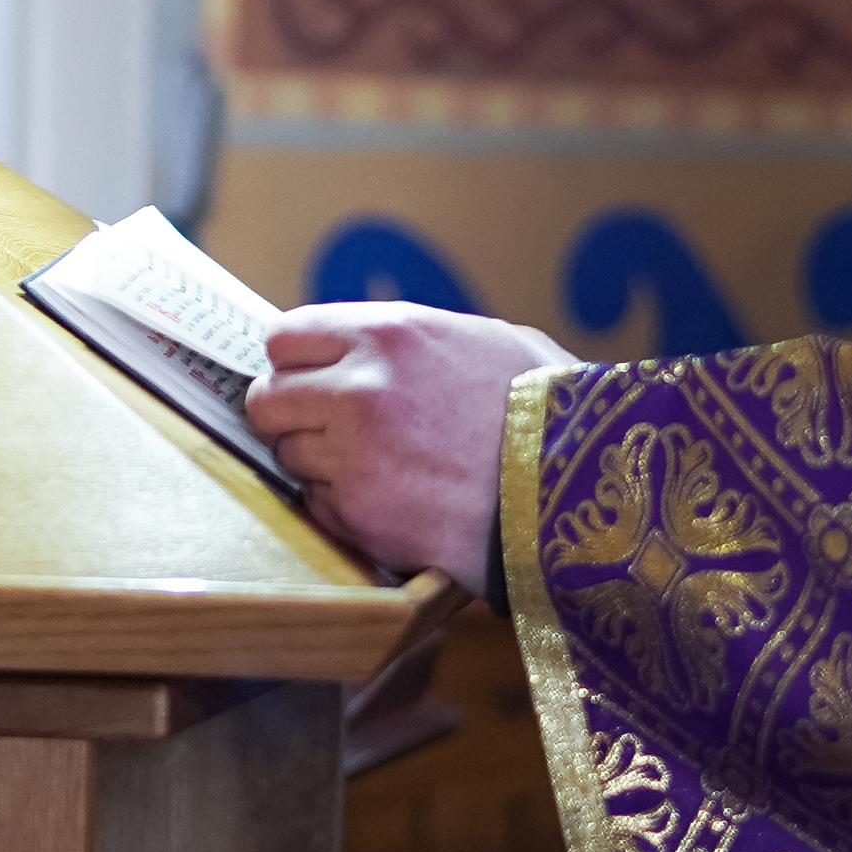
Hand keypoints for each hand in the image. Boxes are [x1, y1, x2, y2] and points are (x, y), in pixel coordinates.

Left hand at [247, 301, 573, 590]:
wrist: (583, 487)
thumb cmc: (548, 409)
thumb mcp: (481, 342)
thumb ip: (405, 345)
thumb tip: (355, 352)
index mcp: (388, 335)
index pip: (284, 339)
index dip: (296, 361)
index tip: (310, 378)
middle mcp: (359, 389)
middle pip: (268, 400)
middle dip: (294, 415)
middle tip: (330, 430)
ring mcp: (354, 456)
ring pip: (290, 456)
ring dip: (321, 464)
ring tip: (379, 468)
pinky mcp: (361, 516)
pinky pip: (319, 507)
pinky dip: (345, 508)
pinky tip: (394, 502)